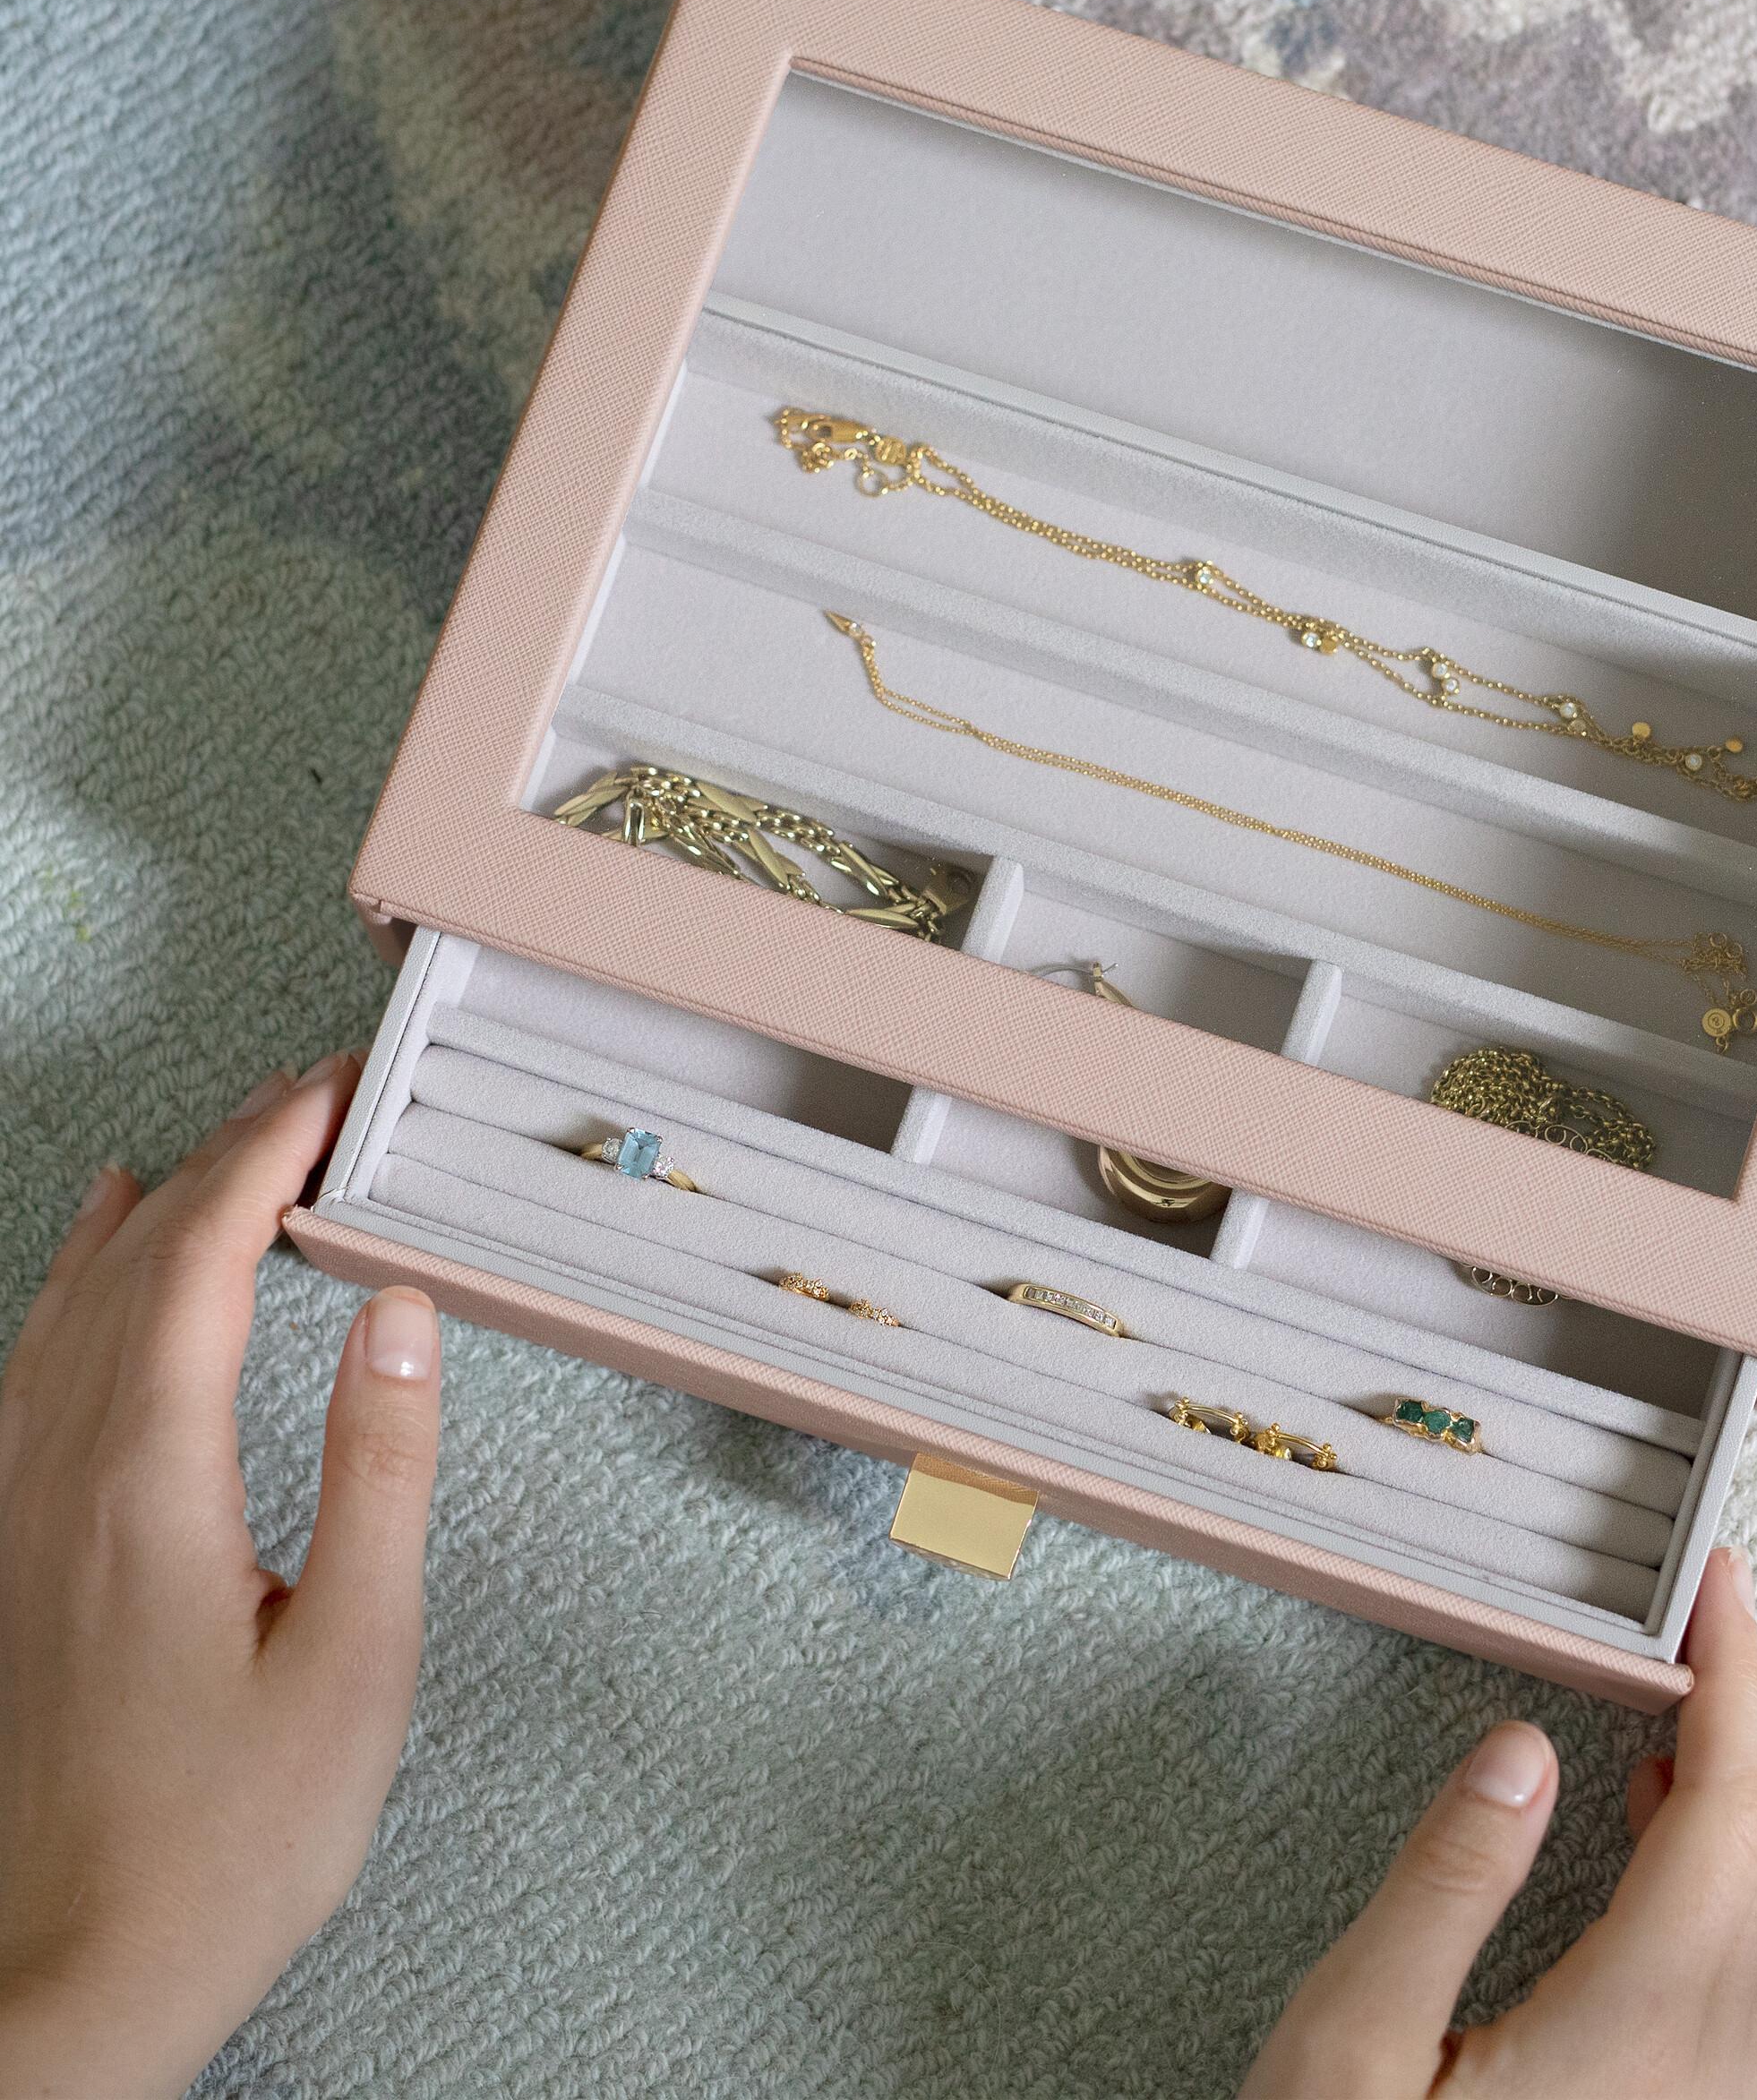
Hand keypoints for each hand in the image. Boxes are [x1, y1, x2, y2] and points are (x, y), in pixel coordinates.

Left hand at [0, 1055, 442, 2099]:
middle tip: (306, 1100)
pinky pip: (29, 1360)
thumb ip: (381, 1472)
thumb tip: (400, 1322)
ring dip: (154, 1204)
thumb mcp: (354, 1661)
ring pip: (68, 1299)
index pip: (202, 1255)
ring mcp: (15, 1510)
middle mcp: (59, 1473)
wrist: (69, 1978)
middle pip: (134, 1257)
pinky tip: (92, 1258)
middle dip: (224, 1156)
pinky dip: (76, 1278)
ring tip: (221, 1145)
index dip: (266, 1152)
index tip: (327, 1095)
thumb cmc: (217, 1847)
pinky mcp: (4, 1551)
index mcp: (147, 1481)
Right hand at [1239, 1548, 1756, 2099]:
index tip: (1721, 1594)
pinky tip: (1671, 1839)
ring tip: (1687, 1705)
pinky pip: (1743, 1976)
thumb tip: (1524, 1754)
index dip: (1735, 1689)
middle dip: (1750, 1723)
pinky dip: (1729, 1872)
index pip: (1723, 1823)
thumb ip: (1443, 1889)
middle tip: (1704, 1621)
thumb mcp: (1351, 2045)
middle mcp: (1690, 2080)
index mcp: (1625, 2039)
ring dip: (1746, 1797)